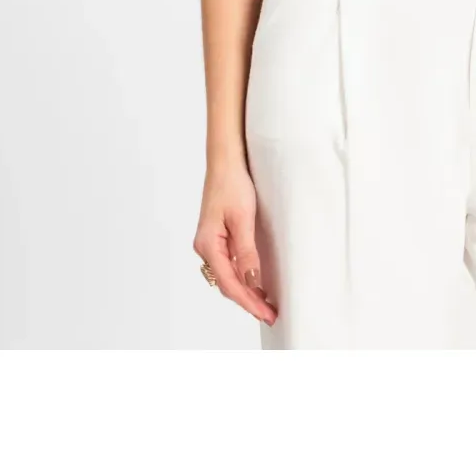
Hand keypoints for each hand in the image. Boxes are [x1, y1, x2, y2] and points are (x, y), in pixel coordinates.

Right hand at [193, 163, 277, 325]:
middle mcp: (205, 247)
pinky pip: (229, 264)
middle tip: (271, 314)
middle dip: (248, 300)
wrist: (225, 161)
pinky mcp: (217, 236)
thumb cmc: (232, 185)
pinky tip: (254, 281)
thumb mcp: (243, 219)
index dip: (249, 302)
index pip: (230, 283)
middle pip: (227, 283)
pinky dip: (242, 276)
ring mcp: (210, 242)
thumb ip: (246, 252)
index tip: (266, 314)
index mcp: (208, 245)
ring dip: (245, 290)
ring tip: (265, 304)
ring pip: (227, 275)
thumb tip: (252, 282)